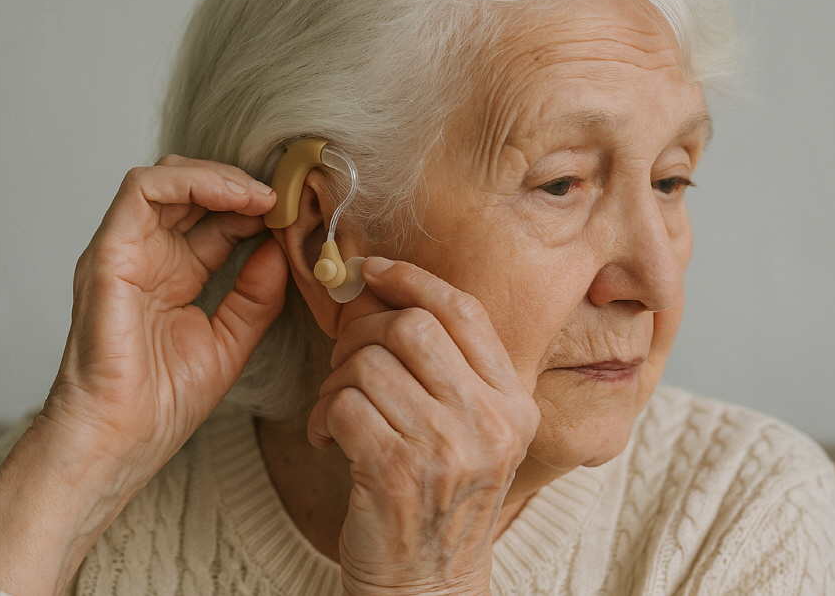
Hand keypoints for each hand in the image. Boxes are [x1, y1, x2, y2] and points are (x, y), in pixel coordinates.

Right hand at [41, 154, 285, 487]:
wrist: (120, 441)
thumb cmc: (162, 405)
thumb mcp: (231, 340)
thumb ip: (256, 294)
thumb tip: (279, 249)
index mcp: (174, 276)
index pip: (215, 220)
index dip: (256, 210)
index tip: (295, 216)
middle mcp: (148, 257)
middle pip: (192, 192)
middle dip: (242, 187)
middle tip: (285, 199)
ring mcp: (125, 251)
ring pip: (167, 178)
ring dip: (221, 178)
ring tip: (263, 197)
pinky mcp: (109, 253)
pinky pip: (143, 191)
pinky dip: (192, 182)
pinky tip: (236, 199)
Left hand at [308, 258, 539, 595]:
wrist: (430, 585)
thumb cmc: (441, 501)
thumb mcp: (475, 433)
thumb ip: (453, 370)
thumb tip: (388, 292)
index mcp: (514, 402)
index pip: (464, 311)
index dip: (412, 279)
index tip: (373, 271)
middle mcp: (489, 421)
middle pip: (411, 326)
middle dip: (361, 330)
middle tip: (346, 359)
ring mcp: (446, 447)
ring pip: (368, 362)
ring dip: (336, 379)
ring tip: (336, 408)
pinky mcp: (395, 471)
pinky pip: (342, 404)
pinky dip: (320, 415)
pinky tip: (326, 437)